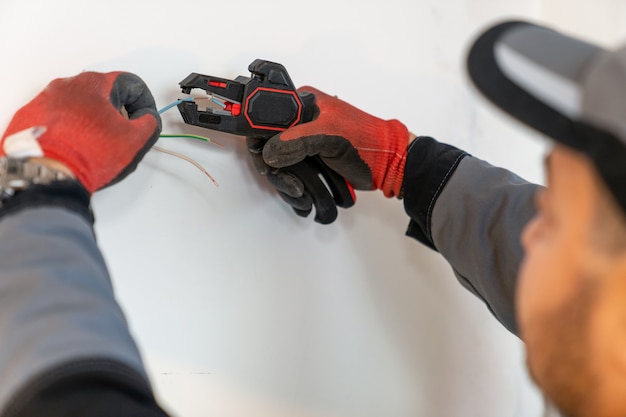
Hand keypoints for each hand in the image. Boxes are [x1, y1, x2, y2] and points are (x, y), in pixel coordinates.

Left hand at [1, 72, 160, 193]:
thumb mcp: (135, 140)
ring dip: (92, 121)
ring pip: (78, 105)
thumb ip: (149, 122)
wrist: (46, 174)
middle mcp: (67, 85)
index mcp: (95, 84)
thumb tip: (147, 119)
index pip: (131, 84)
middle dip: (116, 112)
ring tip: (96, 145)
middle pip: (103, 93)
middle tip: (121, 135)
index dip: (145, 103)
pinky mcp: (30, 117)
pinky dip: (68, 130)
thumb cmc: (86, 155)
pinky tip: (75, 148)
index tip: (144, 119)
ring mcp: (45, 100)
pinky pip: (56, 118)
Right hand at [247, 86, 409, 221]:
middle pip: (272, 146)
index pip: (269, 119)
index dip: (262, 142)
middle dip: (279, 172)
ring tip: (302, 197)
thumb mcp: (330, 135)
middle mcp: (302, 120)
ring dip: (289, 185)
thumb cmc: (368, 141)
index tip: (265, 163)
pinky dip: (297, 189)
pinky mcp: (313, 159)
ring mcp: (307, 141)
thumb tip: (270, 151)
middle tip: (289, 186)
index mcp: (304, 103)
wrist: (389, 163)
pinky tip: (304, 199)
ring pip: (283, 164)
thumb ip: (298, 140)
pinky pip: (295, 174)